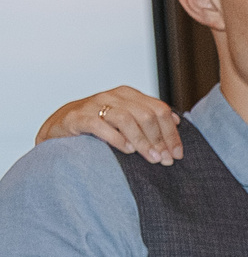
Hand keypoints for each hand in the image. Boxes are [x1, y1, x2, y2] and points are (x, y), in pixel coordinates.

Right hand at [38, 86, 181, 163]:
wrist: (60, 126)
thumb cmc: (98, 126)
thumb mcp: (126, 119)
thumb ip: (149, 118)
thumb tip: (178, 121)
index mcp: (128, 95)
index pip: (159, 110)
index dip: (172, 133)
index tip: (178, 154)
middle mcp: (112, 96)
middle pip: (146, 115)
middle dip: (160, 140)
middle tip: (166, 161)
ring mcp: (94, 104)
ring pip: (127, 119)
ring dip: (143, 142)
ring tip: (152, 159)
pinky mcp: (77, 117)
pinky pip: (100, 126)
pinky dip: (117, 139)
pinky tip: (127, 151)